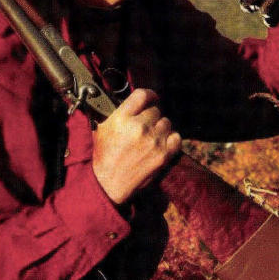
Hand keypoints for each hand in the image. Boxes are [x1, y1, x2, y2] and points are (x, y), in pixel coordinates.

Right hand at [91, 88, 181, 203]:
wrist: (109, 184)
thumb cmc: (104, 156)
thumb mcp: (102, 129)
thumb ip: (118, 113)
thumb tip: (133, 103)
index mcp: (122, 118)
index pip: (142, 95)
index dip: (149, 95)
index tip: (151, 98)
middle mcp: (139, 127)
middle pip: (155, 110)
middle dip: (150, 117)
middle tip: (144, 127)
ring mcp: (153, 140)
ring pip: (166, 122)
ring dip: (160, 128)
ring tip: (151, 137)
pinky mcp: (164, 154)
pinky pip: (176, 137)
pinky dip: (171, 139)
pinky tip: (162, 143)